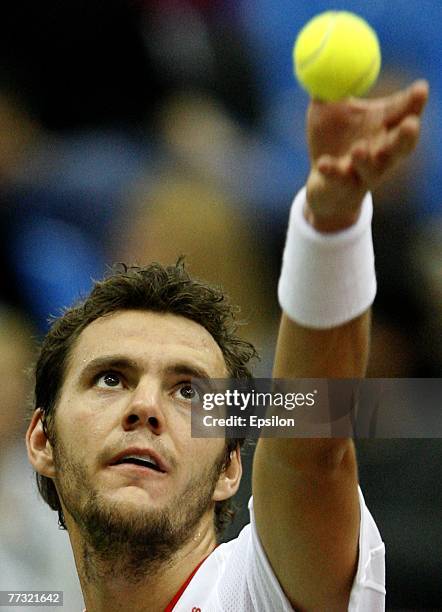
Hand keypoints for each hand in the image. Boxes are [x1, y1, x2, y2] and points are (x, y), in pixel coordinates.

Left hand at [305, 80, 428, 231]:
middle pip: (401, 147)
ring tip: (360, 148)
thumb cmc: (329, 140)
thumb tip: (326, 56)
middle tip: (411, 124)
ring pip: (373, 169)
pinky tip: (324, 163)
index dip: (414, 103)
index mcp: (382, 128)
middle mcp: (380, 152)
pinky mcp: (344, 187)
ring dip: (367, 158)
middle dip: (407, 136)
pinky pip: (339, 179)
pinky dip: (332, 171)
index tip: (421, 89)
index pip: (404, 114)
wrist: (321, 182)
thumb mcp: (327, 110)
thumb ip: (330, 86)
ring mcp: (363, 173)